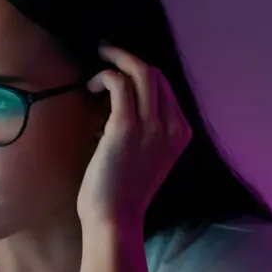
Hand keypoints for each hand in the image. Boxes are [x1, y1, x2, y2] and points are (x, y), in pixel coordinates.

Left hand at [76, 44, 191, 228]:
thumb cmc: (121, 195)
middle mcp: (172, 126)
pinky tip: (90, 86)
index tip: (121, 68)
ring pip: (141, 72)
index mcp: (180, 133)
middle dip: (130, 58)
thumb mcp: (143, 159)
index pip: (166, 88)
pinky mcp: (126, 127)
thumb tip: (116, 109)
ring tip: (99, 59)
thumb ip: (141, 133)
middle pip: (156, 74)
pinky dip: (104, 76)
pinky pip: (118, 83)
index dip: (142, 72)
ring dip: (117, 59)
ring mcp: (152, 125)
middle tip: (107, 52)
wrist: (115, 220)